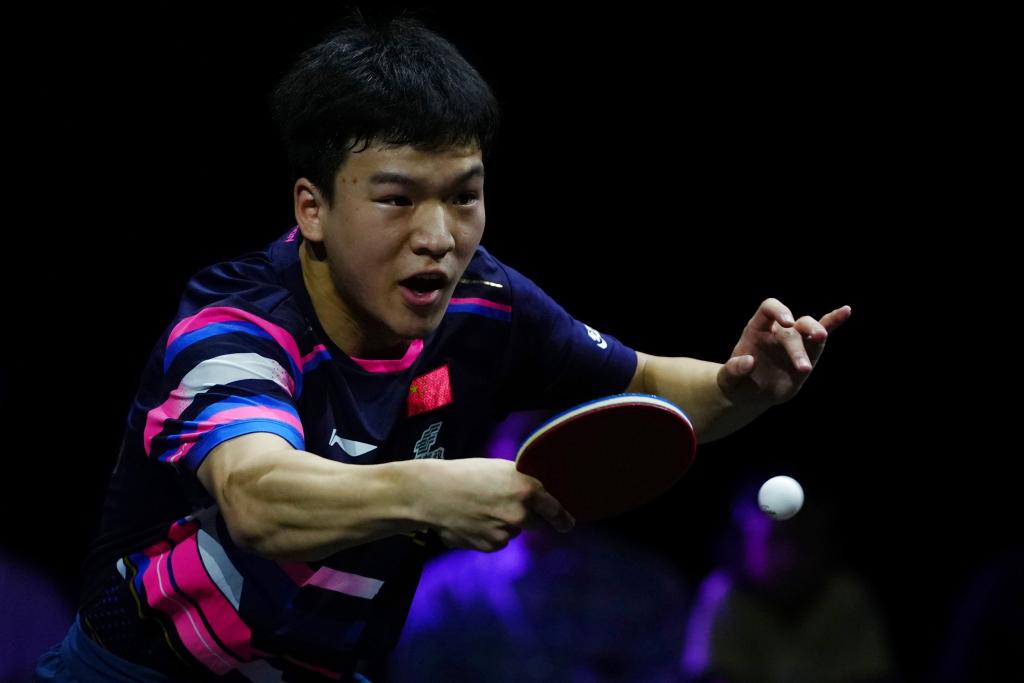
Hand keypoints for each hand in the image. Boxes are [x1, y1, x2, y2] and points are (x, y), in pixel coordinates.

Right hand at [412, 458, 574, 551]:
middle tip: (500, 503)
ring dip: (504, 524)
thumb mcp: (500, 469)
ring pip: (513, 531)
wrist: (432, 494)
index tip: (567, 524)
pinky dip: (489, 534)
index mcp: (527, 490)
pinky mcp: (491, 545)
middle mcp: (521, 514)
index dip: (563, 518)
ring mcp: (506, 532)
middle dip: (525, 516)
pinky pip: (498, 541)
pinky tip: (473, 520)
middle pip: (535, 522)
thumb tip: (539, 499)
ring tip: (479, 508)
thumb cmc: (465, 474)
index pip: (555, 510)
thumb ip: (522, 483)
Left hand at [717, 298, 851, 408]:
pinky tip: (846, 310)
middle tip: (802, 369)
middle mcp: (777, 331)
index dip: (779, 310)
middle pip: (793, 328)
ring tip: (820, 351)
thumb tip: (749, 361)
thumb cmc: (735, 383)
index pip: (769, 308)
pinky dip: (834, 322)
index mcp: (757, 329)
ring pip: (810, 329)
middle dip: (798, 346)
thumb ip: (733, 370)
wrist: (749, 394)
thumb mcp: (728, 380)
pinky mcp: (808, 353)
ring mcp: (794, 341)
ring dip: (817, 337)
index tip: (787, 322)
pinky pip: (823, 333)